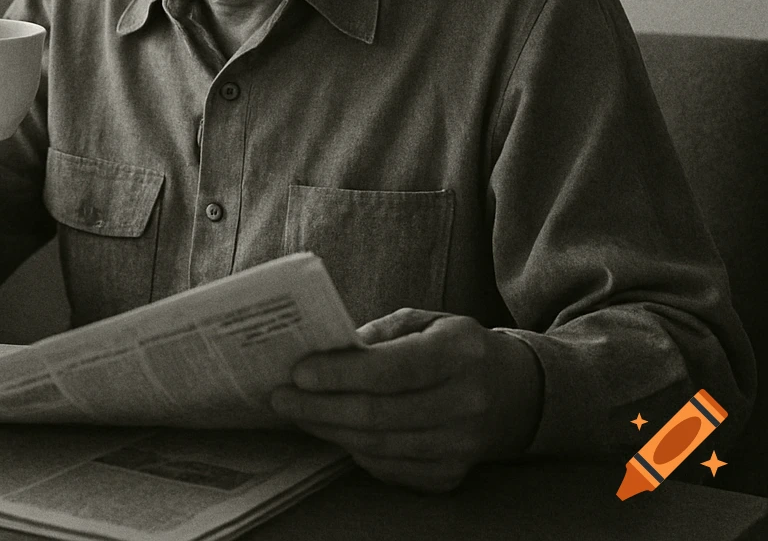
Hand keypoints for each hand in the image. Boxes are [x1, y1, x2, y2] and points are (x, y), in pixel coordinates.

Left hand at [269, 309, 542, 492]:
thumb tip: (327, 350)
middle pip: (378, 415)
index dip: (340, 373)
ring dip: (329, 430)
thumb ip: (378, 333)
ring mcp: (461, 446)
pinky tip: (333, 432)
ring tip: (298, 413)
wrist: (516, 394)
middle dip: (320, 407)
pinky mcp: (451, 475)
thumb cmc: (455, 349)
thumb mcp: (424, 322)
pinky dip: (355, 451)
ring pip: (379, 446)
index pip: (391, 369)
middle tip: (281, 397)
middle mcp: (465, 403)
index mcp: (459, 354)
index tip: (298, 372)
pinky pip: (390, 468)